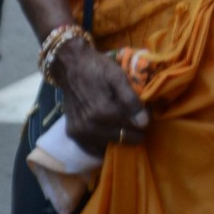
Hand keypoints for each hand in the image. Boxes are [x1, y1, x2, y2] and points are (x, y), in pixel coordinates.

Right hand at [57, 32, 150, 152]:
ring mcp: (80, 133)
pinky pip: (93, 147)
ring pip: (109, 145)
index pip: (134, 129)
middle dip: (132, 131)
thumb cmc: (97, 68)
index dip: (142, 122)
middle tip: (132, 118)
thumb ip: (130, 99)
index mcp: (103, 112)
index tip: (143, 113)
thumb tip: (143, 123)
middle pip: (123, 139)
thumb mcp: (117, 76)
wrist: (70, 66)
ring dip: (117, 137)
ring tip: (119, 123)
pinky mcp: (73, 134)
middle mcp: (90, 126)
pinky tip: (107, 131)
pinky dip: (103, 142)